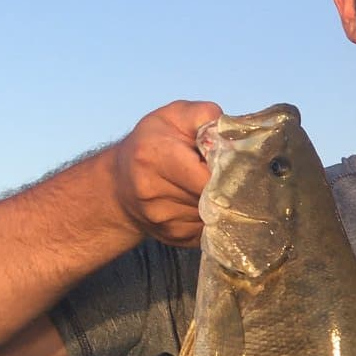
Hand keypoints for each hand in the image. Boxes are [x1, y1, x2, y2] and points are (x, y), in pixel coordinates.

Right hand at [109, 100, 222, 247]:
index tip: (234, 165)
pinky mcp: (175, 238)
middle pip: (213, 198)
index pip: (206, 176)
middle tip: (227, 175)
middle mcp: (153, 192)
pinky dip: (214, 219)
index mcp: (154, 156)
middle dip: (227, 188)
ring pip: (215, 216)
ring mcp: (163, 220)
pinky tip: (203, 205)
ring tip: (210, 188)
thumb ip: (204, 116)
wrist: (120, 184)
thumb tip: (234, 132)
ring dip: (221, 204)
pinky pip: (210, 231)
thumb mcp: (173, 117)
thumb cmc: (151, 144)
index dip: (227, 172)